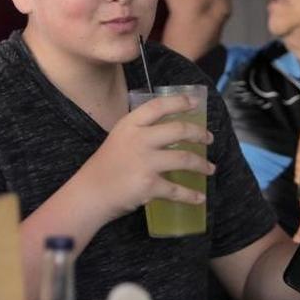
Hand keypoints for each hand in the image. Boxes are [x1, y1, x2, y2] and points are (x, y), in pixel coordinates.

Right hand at [77, 94, 214, 223]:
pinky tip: (200, 197)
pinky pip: (177, 190)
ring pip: (184, 159)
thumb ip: (140, 132)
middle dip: (199, 134)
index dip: (179, 101)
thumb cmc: (105, 166)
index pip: (158, 106)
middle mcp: (139, 139)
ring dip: (202, 165)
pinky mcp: (149, 185)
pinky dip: (192, 195)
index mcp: (130, 125)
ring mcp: (145, 162)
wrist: (90, 193)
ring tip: (209, 168)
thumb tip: (172, 130)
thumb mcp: (119, 138)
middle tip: (208, 139)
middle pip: (179, 130)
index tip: (195, 103)